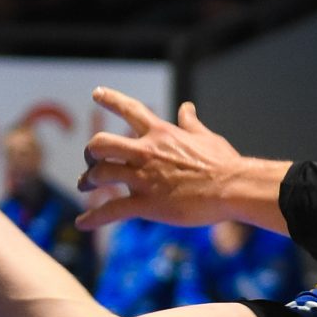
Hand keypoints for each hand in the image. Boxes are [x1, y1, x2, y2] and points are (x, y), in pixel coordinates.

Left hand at [78, 88, 245, 229]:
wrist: (233, 188)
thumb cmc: (225, 163)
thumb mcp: (207, 137)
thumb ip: (191, 123)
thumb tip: (186, 107)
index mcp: (161, 133)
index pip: (130, 109)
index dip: (111, 99)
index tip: (96, 93)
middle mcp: (145, 152)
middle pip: (100, 144)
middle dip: (91, 153)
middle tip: (92, 162)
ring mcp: (143, 178)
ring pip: (99, 175)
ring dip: (88, 181)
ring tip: (85, 187)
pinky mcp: (146, 204)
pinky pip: (111, 210)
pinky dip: (93, 218)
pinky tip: (83, 223)